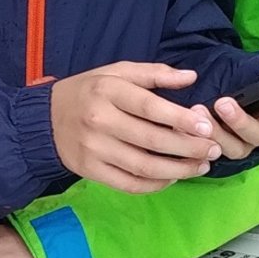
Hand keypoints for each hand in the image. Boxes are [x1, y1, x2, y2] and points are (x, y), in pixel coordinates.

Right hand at [50, 62, 220, 193]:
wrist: (45, 120)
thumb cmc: (88, 91)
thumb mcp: (116, 72)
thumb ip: (154, 73)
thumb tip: (191, 77)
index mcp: (108, 91)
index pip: (150, 107)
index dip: (181, 119)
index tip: (206, 126)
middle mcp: (100, 120)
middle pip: (152, 140)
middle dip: (189, 147)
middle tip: (213, 150)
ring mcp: (94, 149)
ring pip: (144, 166)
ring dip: (178, 170)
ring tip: (200, 166)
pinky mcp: (90, 171)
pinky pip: (129, 184)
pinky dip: (155, 184)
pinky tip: (172, 177)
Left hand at [207, 73, 258, 158]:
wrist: (232, 103)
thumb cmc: (255, 90)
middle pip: (257, 134)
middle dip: (240, 121)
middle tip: (223, 103)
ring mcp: (243, 145)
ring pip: (232, 147)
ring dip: (215, 132)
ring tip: (199, 110)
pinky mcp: (222, 150)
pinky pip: (212, 151)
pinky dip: (199, 140)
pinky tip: (185, 123)